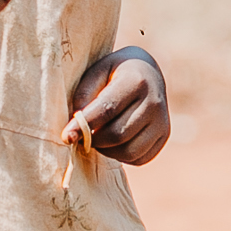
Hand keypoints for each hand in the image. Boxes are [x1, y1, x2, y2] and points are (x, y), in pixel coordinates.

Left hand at [66, 46, 169, 165]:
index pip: (107, 109)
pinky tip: (112, 142)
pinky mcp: (164, 137)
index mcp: (136, 81)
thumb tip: (74, 129)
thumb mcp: (96, 72)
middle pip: (118, 134)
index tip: (66, 136)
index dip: (84, 125)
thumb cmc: (113, 72)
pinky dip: (120, 156)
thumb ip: (83, 96)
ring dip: (106, 150)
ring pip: (129, 151)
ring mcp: (162, 122)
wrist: (147, 72)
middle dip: (94, 140)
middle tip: (81, 136)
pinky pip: (139, 158)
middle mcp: (154, 103)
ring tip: (96, 137)